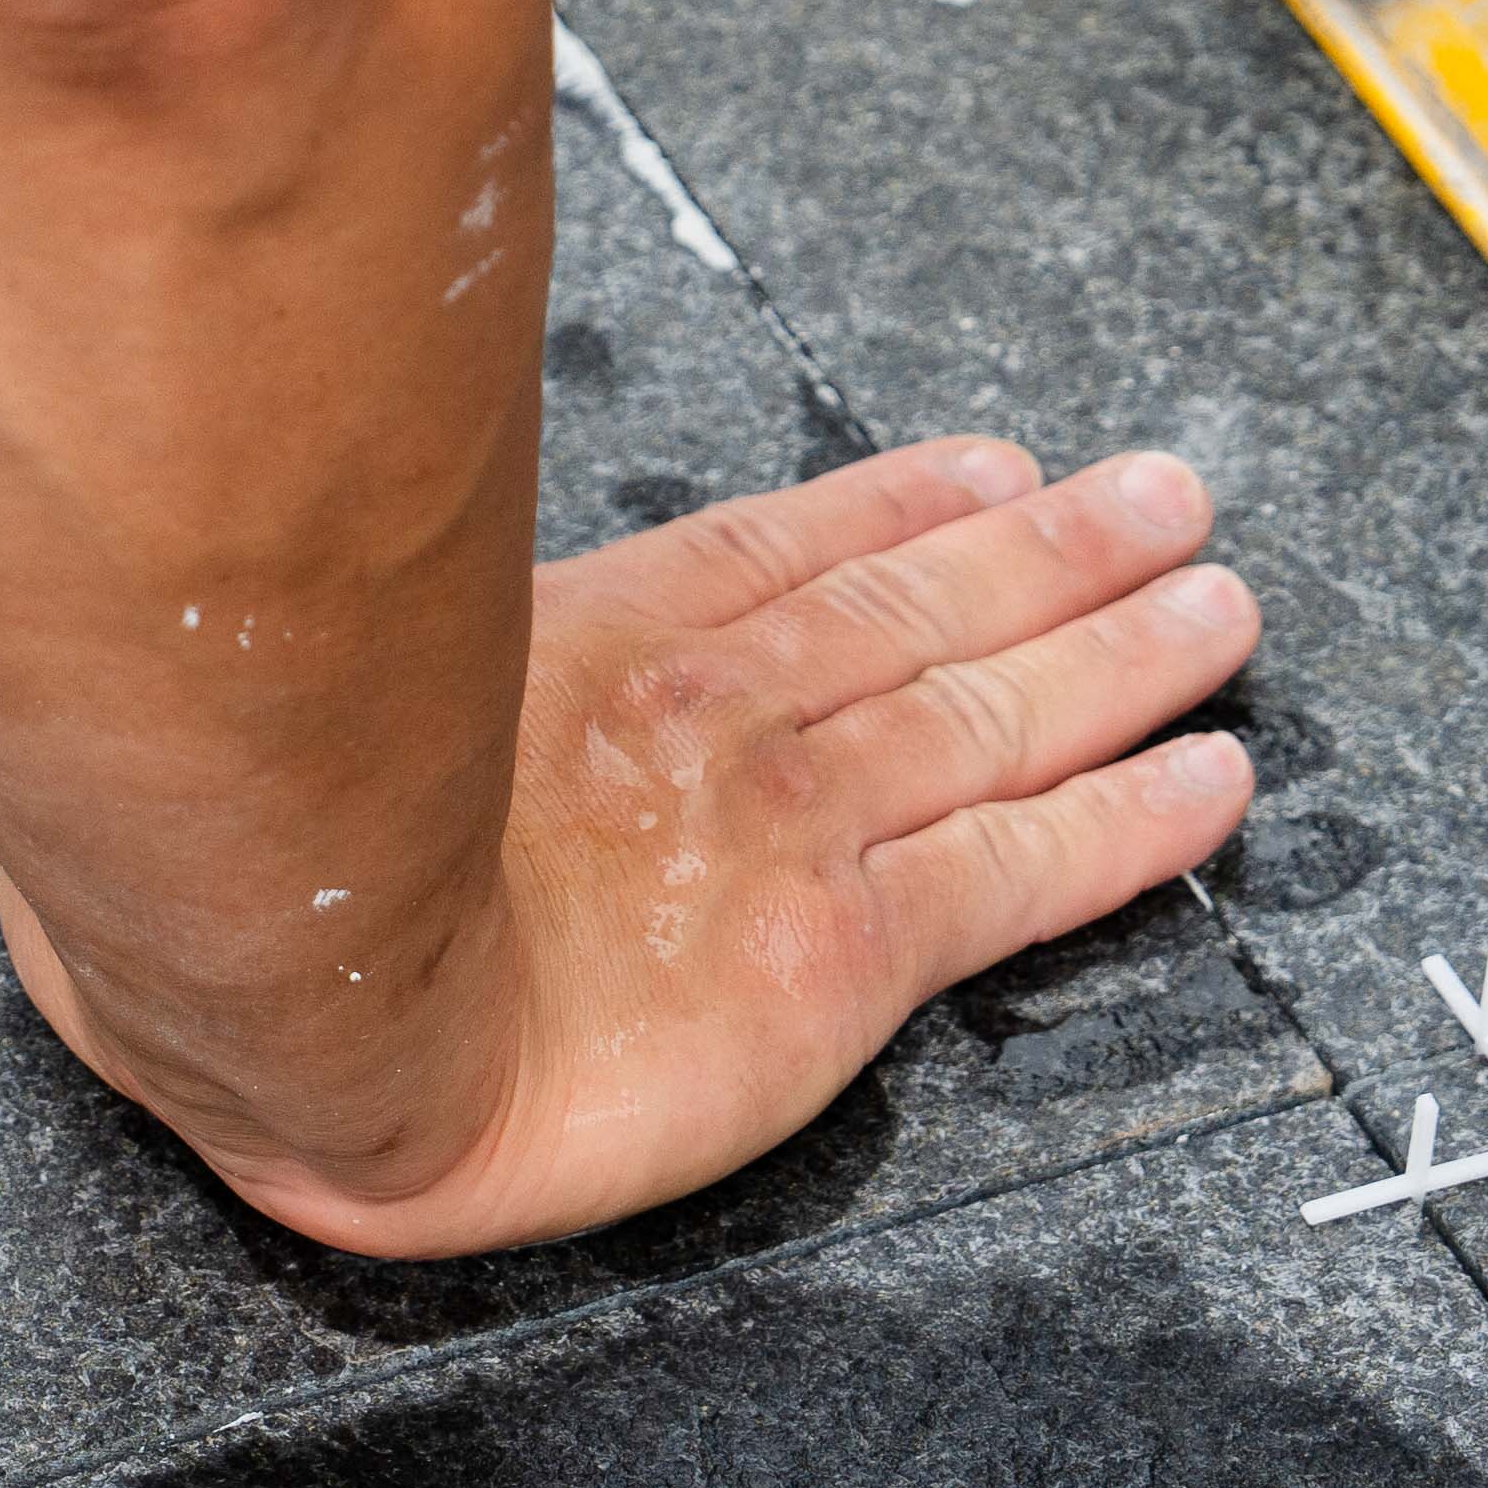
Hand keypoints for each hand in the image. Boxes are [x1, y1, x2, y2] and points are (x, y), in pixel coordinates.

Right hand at [0, 437, 1263, 1257]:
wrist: (309, 1012)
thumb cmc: (270, 868)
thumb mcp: (318, 690)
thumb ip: (383, 652)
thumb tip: (337, 624)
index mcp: (593, 644)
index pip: (791, 553)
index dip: (909, 508)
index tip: (996, 474)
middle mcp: (714, 712)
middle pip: (926, 609)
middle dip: (1063, 552)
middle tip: (1168, 501)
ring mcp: (785, 824)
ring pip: (998, 713)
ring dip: (1126, 652)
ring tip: (1217, 604)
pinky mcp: (837, 951)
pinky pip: (1020, 871)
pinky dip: (1133, 820)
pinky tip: (1208, 781)